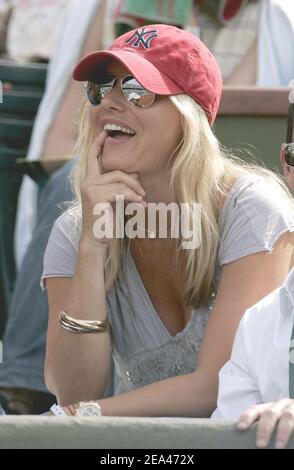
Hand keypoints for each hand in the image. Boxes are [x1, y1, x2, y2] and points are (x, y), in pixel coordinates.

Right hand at [81, 131, 146, 245]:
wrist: (97, 240)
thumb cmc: (107, 221)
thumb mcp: (115, 200)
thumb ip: (120, 185)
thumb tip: (134, 173)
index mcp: (90, 181)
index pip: (92, 157)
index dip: (98, 144)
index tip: (104, 132)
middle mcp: (87, 182)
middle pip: (117, 172)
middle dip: (133, 182)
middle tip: (142, 195)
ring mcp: (90, 189)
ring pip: (121, 182)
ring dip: (135, 192)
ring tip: (141, 203)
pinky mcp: (96, 197)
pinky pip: (121, 192)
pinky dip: (133, 199)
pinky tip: (139, 207)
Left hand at [237, 399, 293, 448]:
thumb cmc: (282, 421)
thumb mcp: (272, 421)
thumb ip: (261, 428)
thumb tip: (251, 444)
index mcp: (267, 408)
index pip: (254, 410)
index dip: (247, 417)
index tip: (240, 427)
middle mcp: (278, 406)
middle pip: (269, 414)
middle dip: (264, 429)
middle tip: (260, 445)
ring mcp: (291, 408)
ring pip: (287, 417)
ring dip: (282, 432)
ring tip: (278, 446)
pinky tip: (293, 438)